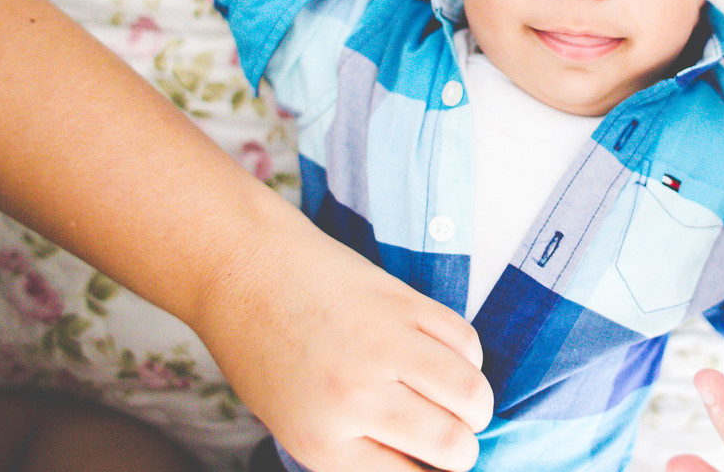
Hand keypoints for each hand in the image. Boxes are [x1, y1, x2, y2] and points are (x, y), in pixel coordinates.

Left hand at [193, 204, 493, 471]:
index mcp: (321, 441)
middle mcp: (354, 397)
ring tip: (463, 404)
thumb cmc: (265, 352)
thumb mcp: (295, 423)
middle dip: (463, 448)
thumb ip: (357, 447)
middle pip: (450, 443)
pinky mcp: (402, 301)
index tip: (432, 461)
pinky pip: (465, 340)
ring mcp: (382, 344)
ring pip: (470, 392)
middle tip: (454, 437)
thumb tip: (423, 459)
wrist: (246, 271)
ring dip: (477, 407)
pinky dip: (469, 358)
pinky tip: (450, 360)